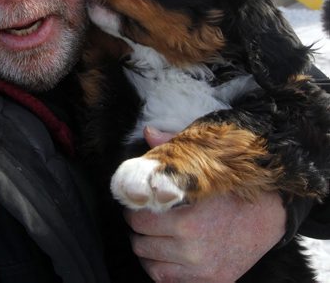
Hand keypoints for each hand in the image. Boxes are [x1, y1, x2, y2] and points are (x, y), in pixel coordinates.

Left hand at [123, 127, 286, 282]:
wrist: (268, 215)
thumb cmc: (230, 189)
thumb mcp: (202, 167)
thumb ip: (172, 148)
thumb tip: (147, 132)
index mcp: (185, 219)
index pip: (137, 219)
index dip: (132, 209)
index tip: (136, 203)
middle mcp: (191, 248)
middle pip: (140, 243)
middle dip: (137, 228)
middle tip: (143, 218)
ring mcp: (201, 269)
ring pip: (149, 264)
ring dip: (146, 248)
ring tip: (153, 235)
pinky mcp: (210, 281)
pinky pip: (166, 280)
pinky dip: (159, 268)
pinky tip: (164, 252)